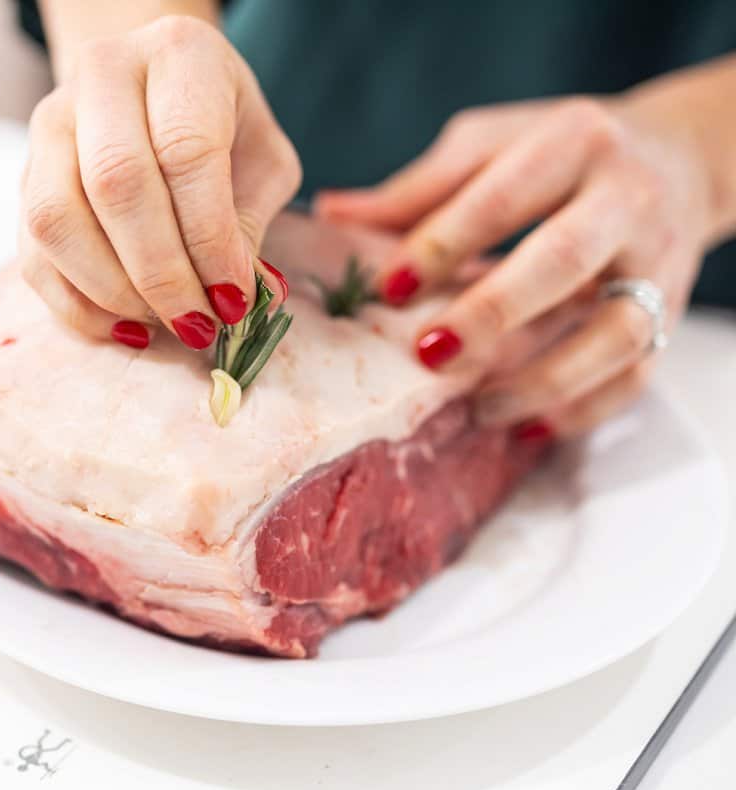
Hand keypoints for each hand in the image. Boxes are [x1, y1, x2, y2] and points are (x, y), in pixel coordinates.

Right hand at [18, 15, 300, 350]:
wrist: (152, 88)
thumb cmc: (219, 123)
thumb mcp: (261, 156)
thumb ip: (252, 221)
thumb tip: (250, 300)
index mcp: (177, 55)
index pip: (185, 151)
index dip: (208, 236)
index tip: (234, 297)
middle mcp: (101, 75)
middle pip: (114, 184)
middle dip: (161, 273)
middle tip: (199, 323)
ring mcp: (49, 123)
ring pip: (57, 220)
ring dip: (114, 292)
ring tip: (164, 323)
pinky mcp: (23, 175)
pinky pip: (33, 255)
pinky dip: (78, 306)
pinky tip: (125, 327)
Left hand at [316, 97, 712, 435]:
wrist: (678, 155)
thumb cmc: (557, 153)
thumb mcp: (489, 146)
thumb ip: (418, 188)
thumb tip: (330, 213)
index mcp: (571, 142)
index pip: (502, 197)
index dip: (441, 244)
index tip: (389, 287)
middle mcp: (626, 198)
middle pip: (563, 259)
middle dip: (493, 312)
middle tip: (428, 353)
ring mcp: (658, 260)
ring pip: (615, 330)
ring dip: (544, 378)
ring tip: (479, 407)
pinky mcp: (672, 311)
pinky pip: (638, 372)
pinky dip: (585, 408)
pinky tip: (530, 427)